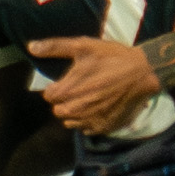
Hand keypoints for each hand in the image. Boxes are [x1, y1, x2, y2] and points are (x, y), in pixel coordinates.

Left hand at [30, 31, 160, 135]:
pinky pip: (87, 129)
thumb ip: (55, 47)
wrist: (143, 73)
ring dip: (76, 113)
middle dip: (65, 101)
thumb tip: (31, 47)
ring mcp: (90, 121)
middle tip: (80, 89)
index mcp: (66, 91)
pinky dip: (89, 121)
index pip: (49, 96)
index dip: (57, 87)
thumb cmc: (112, 58)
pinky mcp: (103, 127)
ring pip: (71, 122)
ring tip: (89, 99)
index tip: (70, 81)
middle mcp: (75, 110)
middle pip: (58, 111)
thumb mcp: (83, 46)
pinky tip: (99, 107)